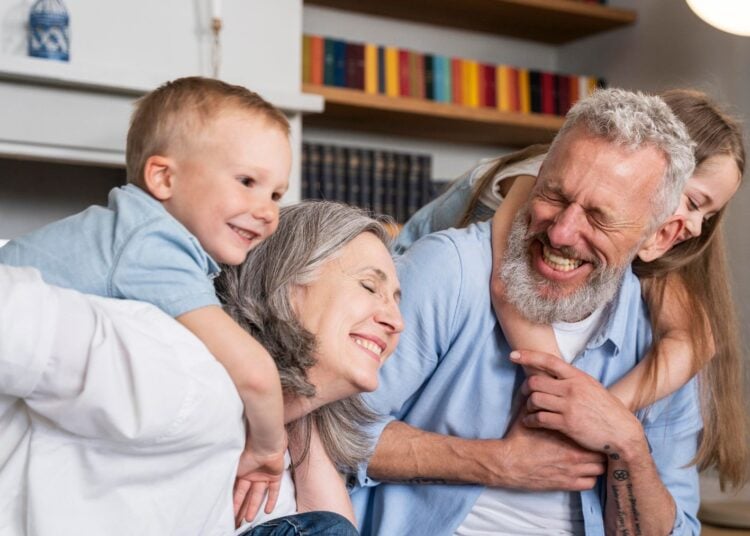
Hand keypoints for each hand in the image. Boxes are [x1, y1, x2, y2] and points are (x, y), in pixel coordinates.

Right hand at [233, 446, 285, 525]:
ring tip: (249, 519)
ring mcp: (264, 474)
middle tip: (238, 520)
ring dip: (254, 506)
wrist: (264, 442)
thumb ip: (230, 477)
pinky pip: (274, 490)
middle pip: (247, 494)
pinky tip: (268, 511)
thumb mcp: (234, 466)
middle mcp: (252, 474)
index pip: (237, 489)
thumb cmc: (247, 451)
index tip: (229, 513)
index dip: (234, 501)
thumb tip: (221, 487)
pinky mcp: (275, 475)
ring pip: (258, 494)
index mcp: (242, 470)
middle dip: (242, 507)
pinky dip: (271, 500)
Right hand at [495, 403, 604, 490]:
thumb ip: (539, 404)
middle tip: (594, 444)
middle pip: (602, 452)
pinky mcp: (566, 484)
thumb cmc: (518, 440)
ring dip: (597, 464)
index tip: (592, 430)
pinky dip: (589, 478)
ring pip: (600, 469)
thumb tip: (540, 387)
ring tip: (591, 459)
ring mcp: (572, 471)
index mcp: (567, 435)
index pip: (594, 433)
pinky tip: (582, 472)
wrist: (508, 463)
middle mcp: (574, 454)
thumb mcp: (528, 416)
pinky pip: (590, 483)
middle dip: (599, 448)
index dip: (595, 431)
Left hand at [512, 349, 643, 453]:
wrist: (622, 432)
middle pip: (535, 382)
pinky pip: (539, 418)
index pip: (549, 361)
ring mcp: (569, 406)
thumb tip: (553, 374)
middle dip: (524, 388)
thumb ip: (573, 380)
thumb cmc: (606, 409)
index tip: (513, 355)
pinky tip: (529, 422)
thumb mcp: (591, 387)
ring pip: (535, 400)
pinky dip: (529, 420)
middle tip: (523, 394)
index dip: (528, 356)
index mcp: (578, 377)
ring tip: (529, 410)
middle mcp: (572, 388)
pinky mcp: (567, 424)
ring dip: (527, 405)